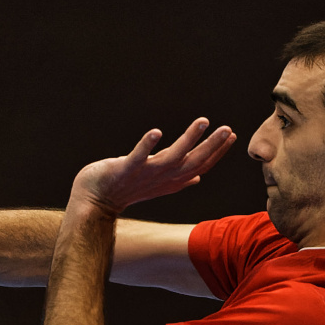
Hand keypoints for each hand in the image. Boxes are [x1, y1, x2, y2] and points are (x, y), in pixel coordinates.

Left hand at [69, 117, 237, 216]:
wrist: (93, 203)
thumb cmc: (124, 190)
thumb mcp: (156, 185)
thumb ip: (177, 180)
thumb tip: (198, 177)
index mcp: (169, 180)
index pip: (200, 166)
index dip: (216, 153)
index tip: (231, 135)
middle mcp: (160, 178)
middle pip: (192, 163)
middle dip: (211, 146)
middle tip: (227, 129)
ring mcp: (143, 175)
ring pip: (171, 158)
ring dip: (188, 139)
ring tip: (203, 121)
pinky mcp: (124, 170)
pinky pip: (137, 157)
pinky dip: (146, 145)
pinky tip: (156, 131)